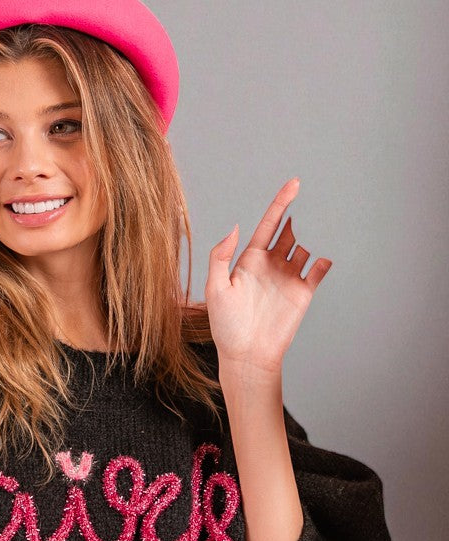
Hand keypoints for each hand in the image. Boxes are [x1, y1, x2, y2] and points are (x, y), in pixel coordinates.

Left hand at [204, 178, 332, 378]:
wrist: (247, 356)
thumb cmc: (226, 326)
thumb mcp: (215, 288)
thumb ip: (220, 257)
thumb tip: (234, 228)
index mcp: (250, 259)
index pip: (269, 224)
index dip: (280, 203)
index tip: (293, 184)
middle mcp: (272, 265)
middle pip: (291, 231)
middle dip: (301, 214)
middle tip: (313, 199)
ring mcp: (288, 278)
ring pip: (306, 246)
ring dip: (315, 233)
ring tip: (323, 220)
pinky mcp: (303, 293)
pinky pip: (318, 270)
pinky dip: (325, 259)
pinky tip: (326, 252)